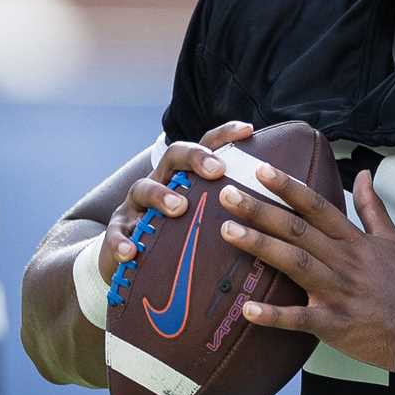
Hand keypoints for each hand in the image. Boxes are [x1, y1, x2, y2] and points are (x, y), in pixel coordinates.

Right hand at [100, 121, 253, 282]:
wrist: (132, 264)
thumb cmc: (179, 241)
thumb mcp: (204, 222)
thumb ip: (232, 212)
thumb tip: (278, 209)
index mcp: (184, 178)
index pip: (205, 147)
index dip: (225, 136)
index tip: (248, 130)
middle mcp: (160, 182)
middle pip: (174, 156)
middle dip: (195, 158)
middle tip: (216, 171)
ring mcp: (136, 206)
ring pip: (144, 188)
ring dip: (161, 195)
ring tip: (178, 207)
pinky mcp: (118, 232)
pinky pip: (116, 234)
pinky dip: (121, 242)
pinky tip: (130, 252)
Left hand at [219, 164, 394, 371]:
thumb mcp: (393, 240)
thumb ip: (372, 207)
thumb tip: (363, 174)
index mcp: (354, 241)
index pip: (317, 207)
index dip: (288, 187)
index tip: (261, 170)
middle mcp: (343, 261)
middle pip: (297, 230)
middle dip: (260, 210)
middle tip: (228, 196)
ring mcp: (337, 292)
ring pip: (294, 264)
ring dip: (260, 247)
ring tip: (228, 232)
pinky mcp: (333, 323)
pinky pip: (300, 319)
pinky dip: (274, 316)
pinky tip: (247, 310)